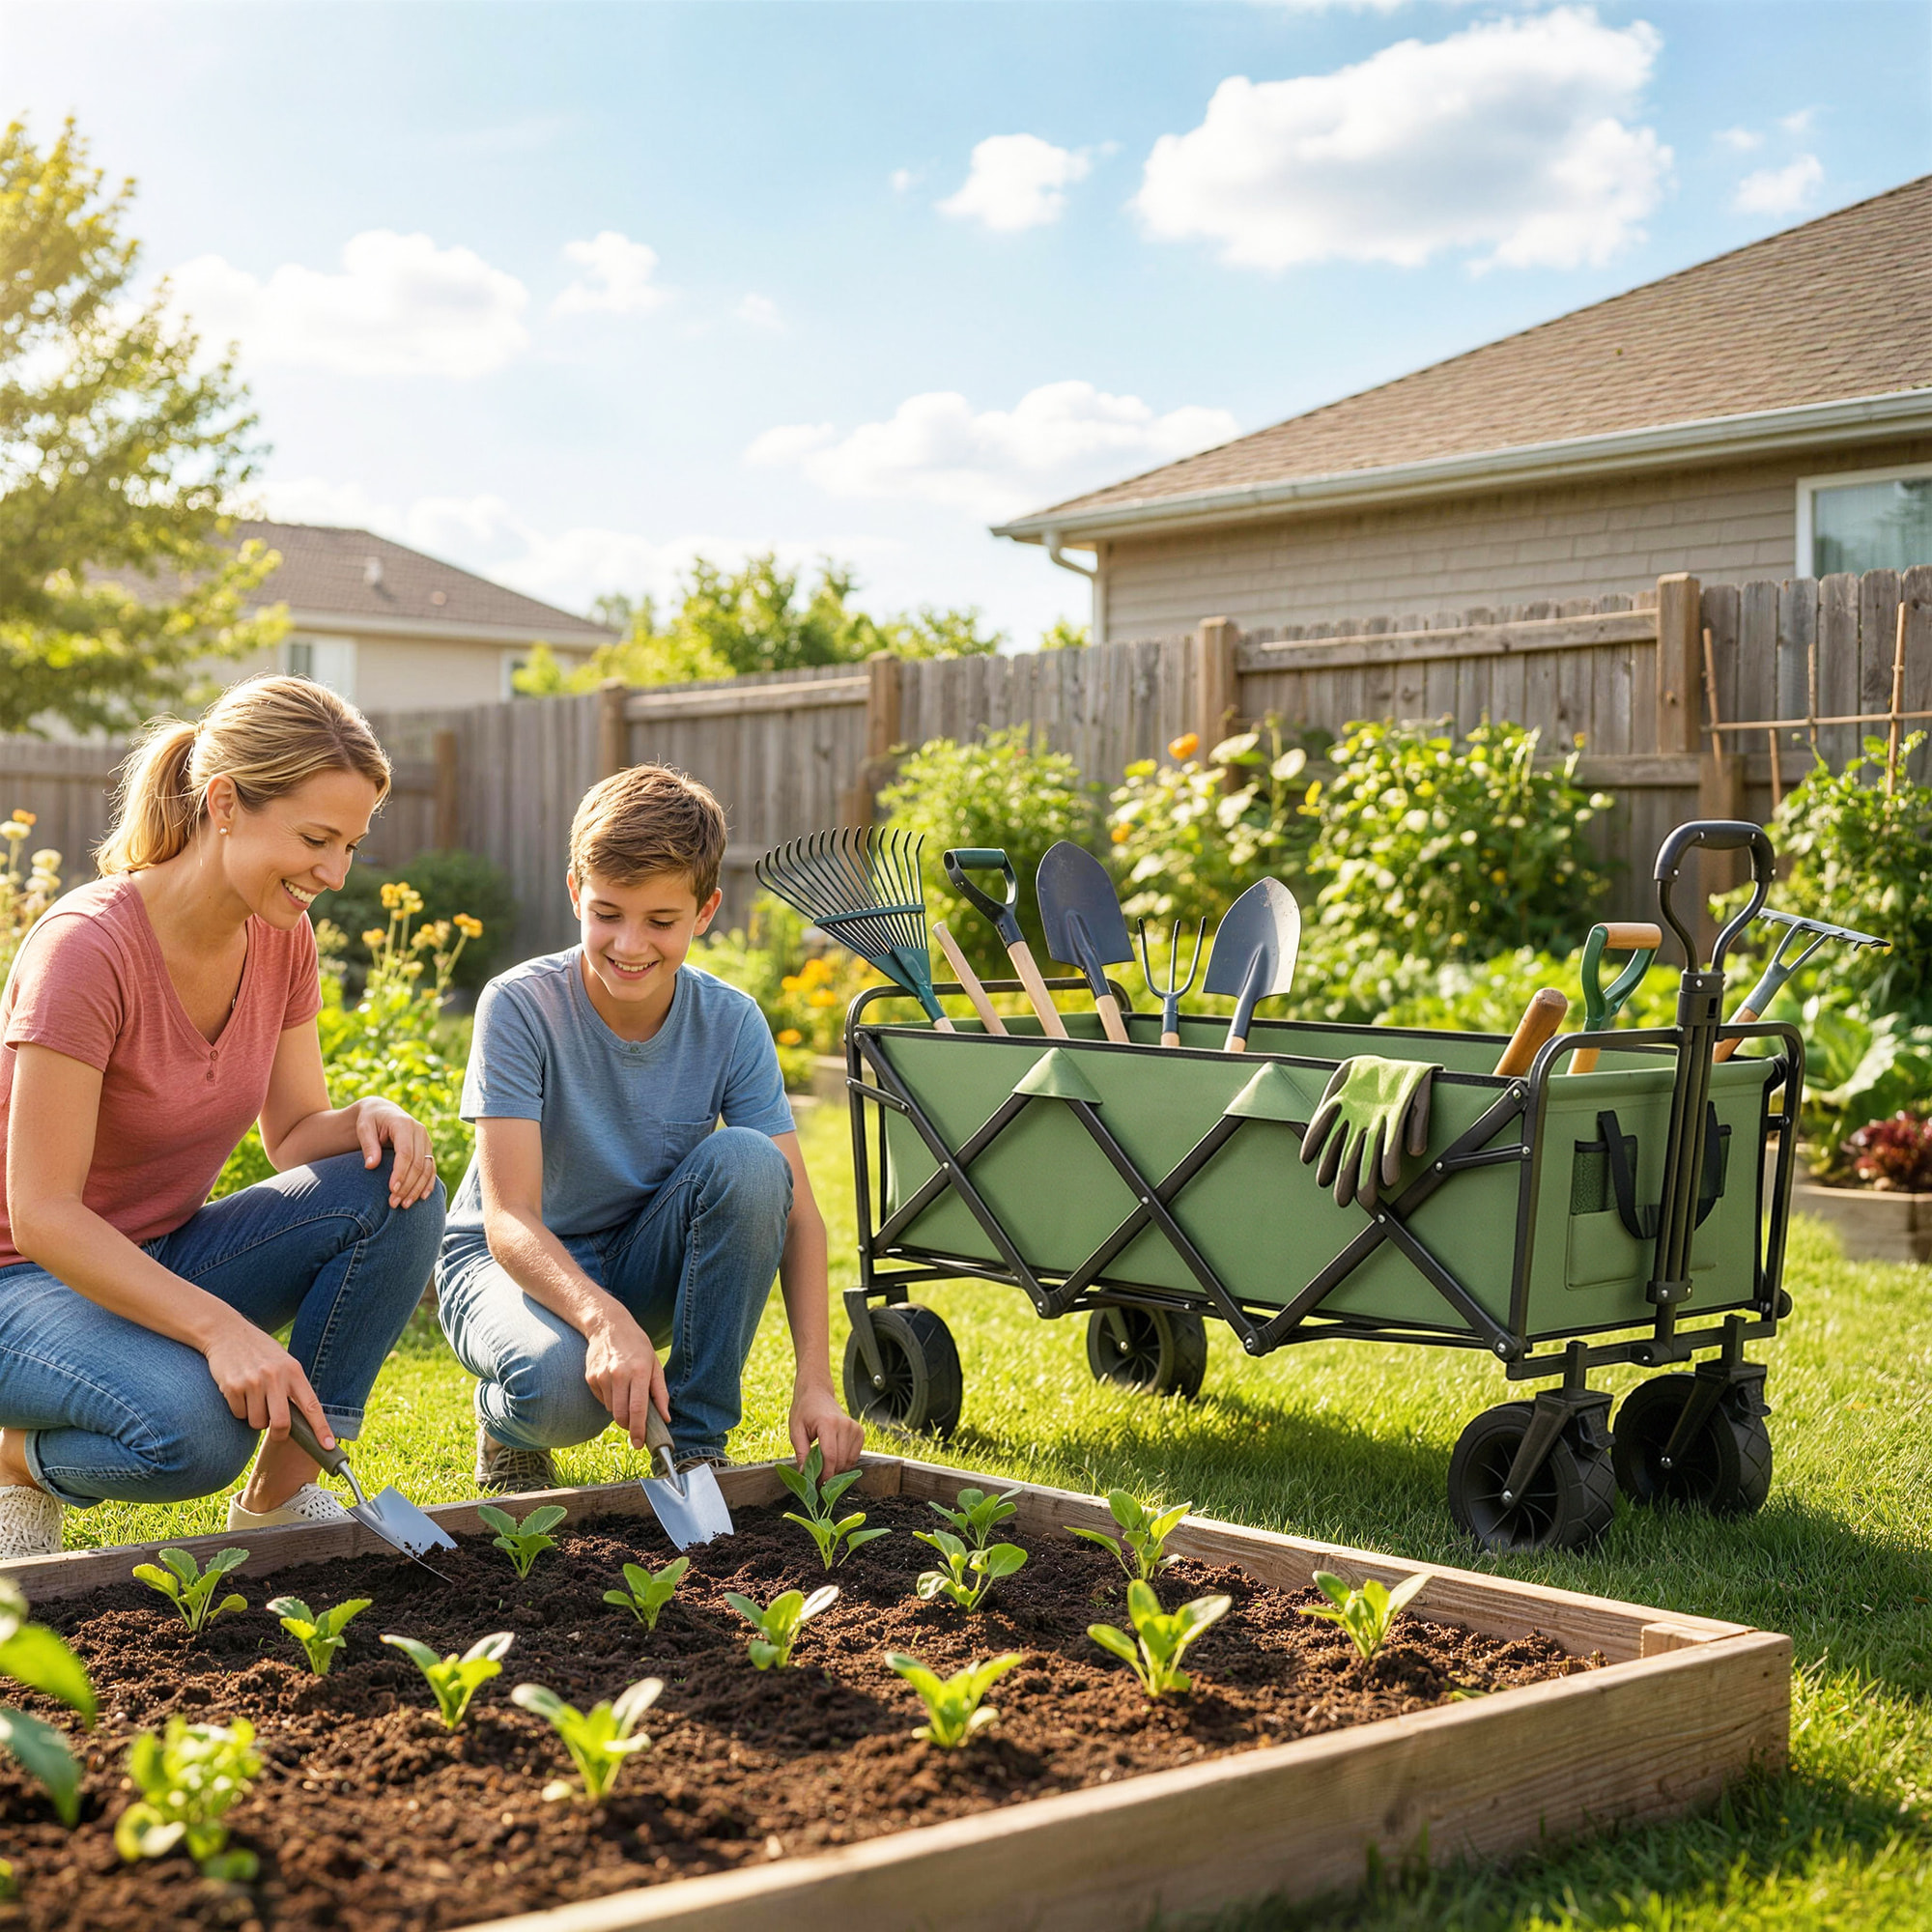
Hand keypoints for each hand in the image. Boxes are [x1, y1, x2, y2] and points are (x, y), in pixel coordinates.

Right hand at [204, 1317, 333, 1449]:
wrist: (227, 1333)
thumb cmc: (260, 1352)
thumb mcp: (284, 1362)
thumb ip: (293, 1386)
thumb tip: (303, 1420)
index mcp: (294, 1371)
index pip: (311, 1405)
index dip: (320, 1428)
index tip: (327, 1446)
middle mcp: (276, 1377)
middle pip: (282, 1423)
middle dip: (280, 1434)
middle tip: (277, 1432)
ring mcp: (254, 1382)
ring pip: (258, 1422)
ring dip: (256, 1418)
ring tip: (254, 1398)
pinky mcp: (233, 1387)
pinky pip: (239, 1415)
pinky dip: (239, 1411)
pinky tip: (239, 1392)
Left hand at [354, 1099, 439, 1208]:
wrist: (382, 1111)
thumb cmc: (370, 1120)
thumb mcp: (364, 1128)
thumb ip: (368, 1145)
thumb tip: (371, 1165)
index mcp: (404, 1124)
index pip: (406, 1153)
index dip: (400, 1172)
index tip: (391, 1189)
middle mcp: (420, 1132)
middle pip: (418, 1163)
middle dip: (407, 1185)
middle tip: (394, 1203)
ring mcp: (426, 1141)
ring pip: (427, 1168)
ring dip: (417, 1188)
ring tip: (405, 1205)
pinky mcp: (427, 1149)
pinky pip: (431, 1168)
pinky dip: (428, 1183)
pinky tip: (421, 1197)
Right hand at [583, 1307, 667, 1449]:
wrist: (608, 1325)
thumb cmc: (637, 1346)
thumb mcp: (654, 1364)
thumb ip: (660, 1392)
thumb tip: (665, 1418)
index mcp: (639, 1371)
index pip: (638, 1409)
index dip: (638, 1430)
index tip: (639, 1443)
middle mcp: (619, 1375)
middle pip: (621, 1415)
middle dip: (628, 1425)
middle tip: (635, 1425)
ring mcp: (602, 1376)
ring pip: (611, 1409)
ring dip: (620, 1410)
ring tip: (626, 1392)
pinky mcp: (590, 1378)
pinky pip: (602, 1399)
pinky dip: (610, 1399)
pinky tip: (614, 1383)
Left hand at [790, 1383, 862, 1474]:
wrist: (817, 1394)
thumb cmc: (804, 1411)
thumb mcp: (796, 1431)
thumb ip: (801, 1453)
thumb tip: (805, 1475)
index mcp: (828, 1423)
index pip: (830, 1457)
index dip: (824, 1475)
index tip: (817, 1485)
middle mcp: (845, 1425)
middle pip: (840, 1461)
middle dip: (829, 1475)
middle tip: (817, 1480)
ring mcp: (855, 1428)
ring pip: (849, 1461)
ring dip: (837, 1470)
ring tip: (824, 1467)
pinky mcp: (860, 1432)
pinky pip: (855, 1457)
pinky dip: (844, 1463)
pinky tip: (833, 1459)